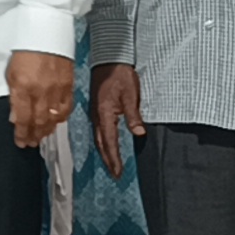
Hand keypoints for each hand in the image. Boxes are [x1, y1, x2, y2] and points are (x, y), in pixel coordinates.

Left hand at [6, 51, 74, 147]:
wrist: (46, 34)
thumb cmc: (26, 51)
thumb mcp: (11, 73)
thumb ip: (14, 97)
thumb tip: (15, 117)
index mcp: (23, 88)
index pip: (22, 118)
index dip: (21, 133)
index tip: (20, 141)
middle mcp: (41, 91)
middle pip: (38, 122)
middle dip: (33, 135)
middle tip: (30, 142)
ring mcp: (56, 90)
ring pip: (53, 118)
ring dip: (46, 130)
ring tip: (41, 136)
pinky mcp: (68, 86)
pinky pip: (66, 108)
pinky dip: (60, 118)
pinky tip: (55, 122)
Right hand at [89, 63, 145, 177]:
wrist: (108, 59)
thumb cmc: (120, 75)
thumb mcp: (131, 95)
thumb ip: (133, 115)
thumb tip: (139, 133)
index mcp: (105, 114)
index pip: (110, 142)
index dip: (114, 158)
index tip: (118, 172)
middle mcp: (97, 116)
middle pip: (101, 143)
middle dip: (108, 160)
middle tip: (115, 174)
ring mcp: (95, 112)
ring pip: (98, 138)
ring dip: (105, 152)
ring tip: (111, 164)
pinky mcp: (97, 109)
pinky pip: (99, 130)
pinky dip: (103, 142)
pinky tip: (107, 145)